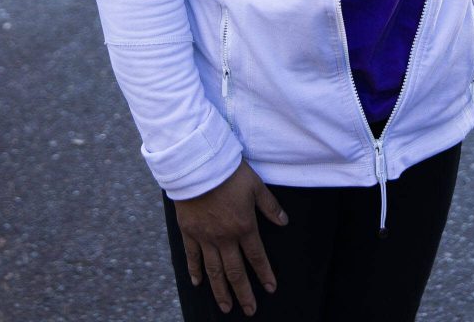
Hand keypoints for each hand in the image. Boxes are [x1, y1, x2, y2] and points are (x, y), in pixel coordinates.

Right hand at [174, 160, 288, 316]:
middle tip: (250, 310)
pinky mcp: (189, 232)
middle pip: (235, 271)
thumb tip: (284, 222)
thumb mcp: (256, 185)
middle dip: (244, 293)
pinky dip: (195, 271)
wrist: (198, 166)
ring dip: (221, 291)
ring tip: (226, 307)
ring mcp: (205, 237)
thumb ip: (270, 206)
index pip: (257, 257)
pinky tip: (198, 283)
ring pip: (214, 270)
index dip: (264, 274)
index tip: (271, 289)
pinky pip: (192, 257)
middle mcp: (225, 237)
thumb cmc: (229, 173)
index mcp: (244, 226)